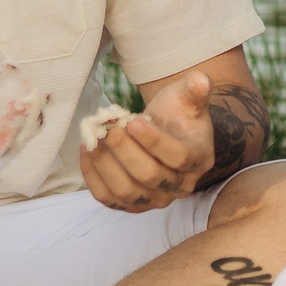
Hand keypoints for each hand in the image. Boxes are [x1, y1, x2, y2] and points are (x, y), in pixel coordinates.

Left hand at [81, 71, 216, 210]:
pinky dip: (93, 176)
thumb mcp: (187, 99)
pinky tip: (86, 149)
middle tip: (108, 127)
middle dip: (123, 150)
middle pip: (149, 176)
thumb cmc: (176, 115)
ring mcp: (156, 200)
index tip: (132, 120)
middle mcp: (181, 186)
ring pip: (126, 190)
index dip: (153, 141)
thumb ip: (194, 90)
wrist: (166, 133)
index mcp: (198, 160)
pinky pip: (109, 198)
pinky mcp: (132, 205)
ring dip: (105, 163)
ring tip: (94, 137)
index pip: (177, 158)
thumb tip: (199, 80)